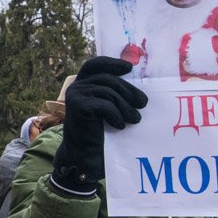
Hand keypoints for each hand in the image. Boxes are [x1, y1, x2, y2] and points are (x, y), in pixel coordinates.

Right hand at [52, 57, 146, 192]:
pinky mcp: (76, 106)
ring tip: (135, 119)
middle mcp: (76, 87)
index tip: (128, 68)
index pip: (94, 65)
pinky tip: (120, 125)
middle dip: (128, 90)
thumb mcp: (108, 107)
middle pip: (107, 79)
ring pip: (108, 91)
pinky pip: (104, 104)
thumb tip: (138, 86)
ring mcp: (74, 95)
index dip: (111, 63)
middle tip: (143, 103)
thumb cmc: (99, 132)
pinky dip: (116, 114)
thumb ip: (114, 93)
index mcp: (82, 84)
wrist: (85, 154)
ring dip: (125, 106)